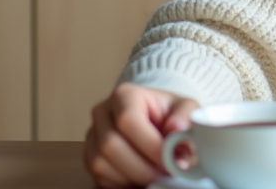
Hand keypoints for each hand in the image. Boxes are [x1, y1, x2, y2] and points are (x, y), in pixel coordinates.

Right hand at [83, 83, 199, 187]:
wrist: (157, 120)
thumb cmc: (170, 114)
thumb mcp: (186, 108)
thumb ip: (186, 117)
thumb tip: (176, 129)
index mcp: (124, 95)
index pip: (128, 121)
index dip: (150, 146)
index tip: (171, 162)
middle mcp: (102, 113)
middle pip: (110, 145)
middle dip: (142, 167)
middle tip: (165, 176)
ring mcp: (92, 136)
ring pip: (100, 164)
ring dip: (131, 178)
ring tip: (156, 177)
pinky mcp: (89, 157)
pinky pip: (98, 177)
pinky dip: (122, 184)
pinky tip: (141, 180)